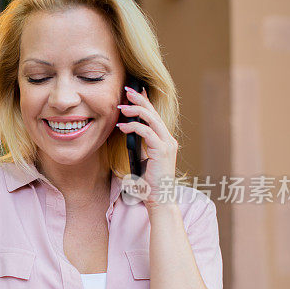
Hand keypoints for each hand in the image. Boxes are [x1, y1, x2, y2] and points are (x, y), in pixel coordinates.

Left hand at [116, 86, 178, 207]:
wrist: (159, 198)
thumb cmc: (148, 182)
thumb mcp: (141, 159)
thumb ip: (138, 146)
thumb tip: (126, 132)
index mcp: (164, 140)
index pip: (154, 116)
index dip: (145, 102)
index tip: (134, 92)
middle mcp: (168, 139)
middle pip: (153, 113)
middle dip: (140, 99)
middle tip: (127, 90)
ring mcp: (167, 144)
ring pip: (151, 119)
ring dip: (135, 110)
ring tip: (121, 106)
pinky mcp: (162, 150)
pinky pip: (147, 133)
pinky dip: (133, 127)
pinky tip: (121, 126)